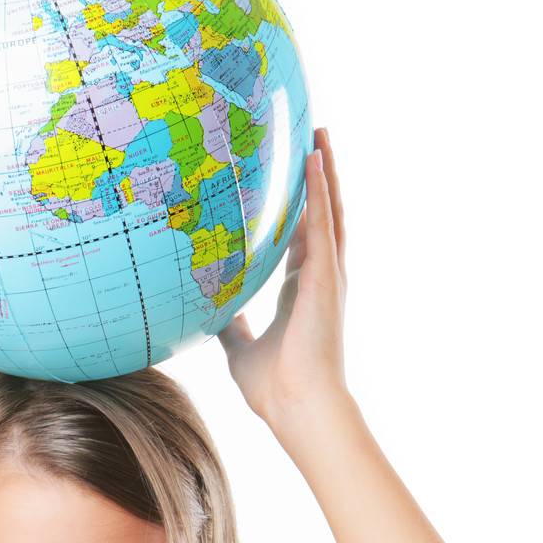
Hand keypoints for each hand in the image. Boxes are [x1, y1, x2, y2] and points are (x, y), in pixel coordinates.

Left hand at [217, 126, 347, 430]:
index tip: (291, 181)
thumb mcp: (240, 349)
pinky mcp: (327, 276)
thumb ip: (230, 326)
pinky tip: (315, 160)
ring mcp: (328, 275)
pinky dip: (320, 190)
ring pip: (329, 211)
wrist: (298, 406)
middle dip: (319, 178)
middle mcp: (320, 277)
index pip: (300, 239)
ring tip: (321, 136)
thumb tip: (213, 315)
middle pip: (321, 215)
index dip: (299, 208)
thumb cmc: (274, 387)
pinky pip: (322, 223)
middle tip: (313, 140)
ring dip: (325, 172)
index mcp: (302, 291)